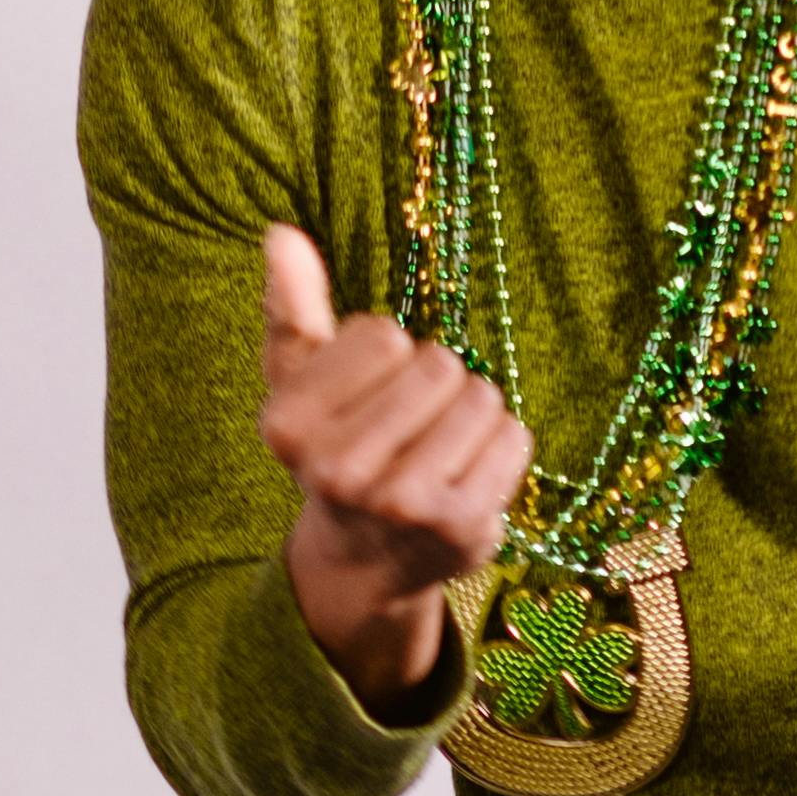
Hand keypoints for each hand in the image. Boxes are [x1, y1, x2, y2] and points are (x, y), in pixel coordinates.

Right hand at [260, 228, 533, 712]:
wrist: (364, 561)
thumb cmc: (335, 448)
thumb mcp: (301, 382)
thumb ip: (292, 308)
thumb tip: (282, 233)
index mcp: (289, 427)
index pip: (381, 336)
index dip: (384, 355)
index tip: (366, 396)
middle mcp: (339, 471)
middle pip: (435, 364)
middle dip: (433, 382)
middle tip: (410, 426)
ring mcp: (402, 504)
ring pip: (481, 397)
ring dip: (471, 412)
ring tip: (441, 448)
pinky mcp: (463, 526)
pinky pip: (514, 437)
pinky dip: (502, 446)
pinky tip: (468, 475)